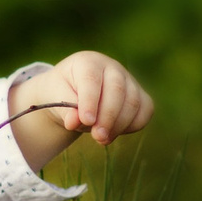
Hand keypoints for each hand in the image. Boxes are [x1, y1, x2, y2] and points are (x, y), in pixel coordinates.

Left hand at [10, 51, 154, 168]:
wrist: (71, 93)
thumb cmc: (61, 92)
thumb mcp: (55, 98)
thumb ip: (65, 109)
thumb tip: (74, 122)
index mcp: (88, 62)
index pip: (92, 79)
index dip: (90, 101)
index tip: (86, 120)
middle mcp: (112, 67)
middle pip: (117, 90)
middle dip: (108, 117)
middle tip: (98, 136)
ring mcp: (129, 80)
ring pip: (134, 101)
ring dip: (120, 124)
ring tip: (102, 138)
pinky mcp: (140, 95)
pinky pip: (146, 110)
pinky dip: (133, 125)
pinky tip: (114, 133)